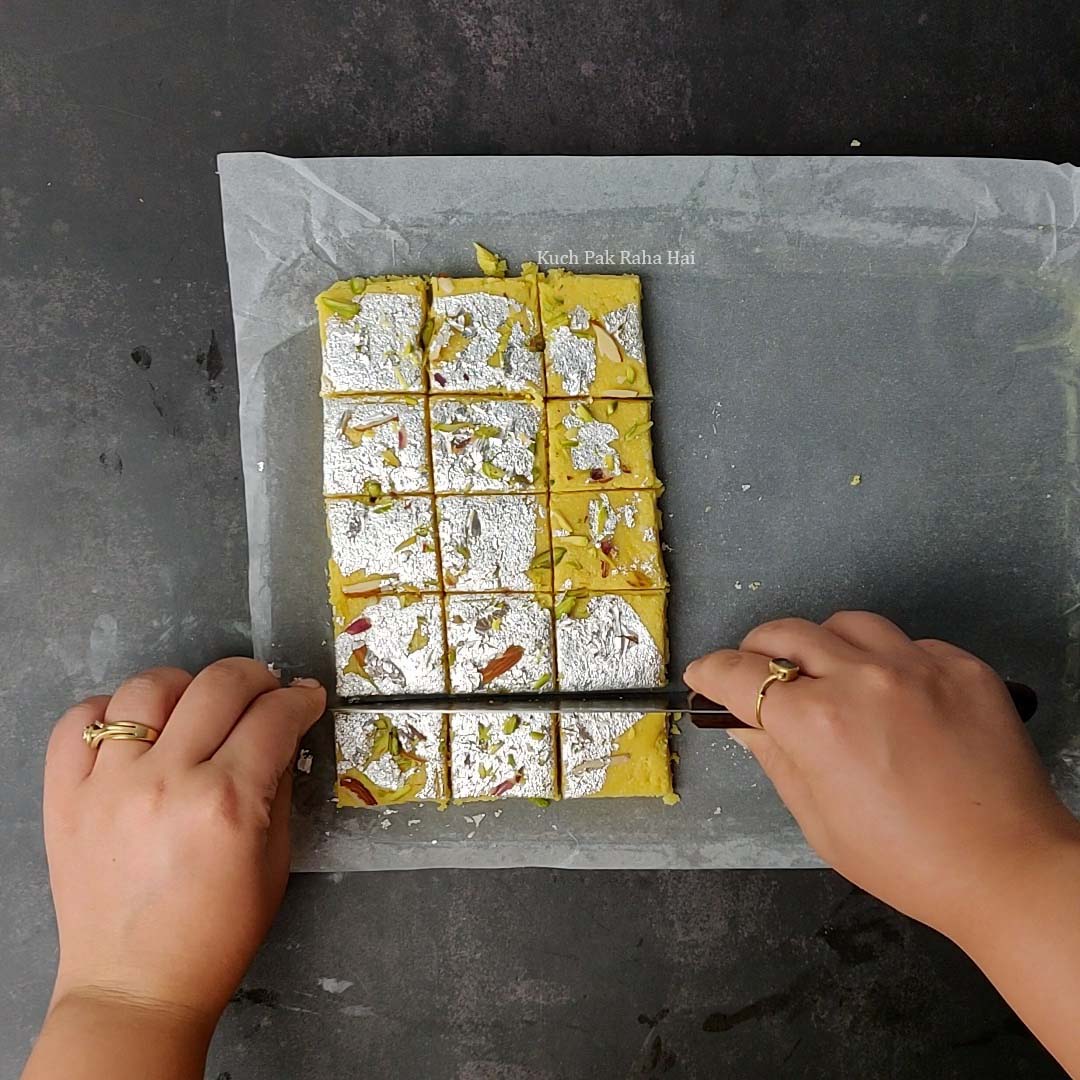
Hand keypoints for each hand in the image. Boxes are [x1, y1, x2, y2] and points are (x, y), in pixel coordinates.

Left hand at [41, 659, 324, 1028]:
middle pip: (219, 685)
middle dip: (257, 678)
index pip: (274, 716)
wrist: (137, 986)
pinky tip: (135, 731)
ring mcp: (108, 786)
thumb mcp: (274, 860)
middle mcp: (167, 781)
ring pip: (148, 688)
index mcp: (228, 803)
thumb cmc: (216, 934)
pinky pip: (79, 722)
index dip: (301, 699)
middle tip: (265, 694)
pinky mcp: (65, 797)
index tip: (306, 698)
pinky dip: (109, 712)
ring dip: (185, 686)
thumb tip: (282, 732)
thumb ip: (279, 785)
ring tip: (196, 707)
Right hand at [685, 613, 1079, 939]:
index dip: (711, 672)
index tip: (703, 677)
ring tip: (823, 671)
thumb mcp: (818, 819)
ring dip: (821, 643)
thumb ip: (774, 757)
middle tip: (754, 671)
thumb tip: (743, 721)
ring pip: (845, 624)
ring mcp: (916, 665)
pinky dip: (884, 659)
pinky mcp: (961, 666)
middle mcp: (861, 678)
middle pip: (785, 633)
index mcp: (815, 722)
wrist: (1006, 867)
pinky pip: (906, 642)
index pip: (739, 673)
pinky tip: (889, 692)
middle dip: (756, 649)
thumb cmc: (904, 860)